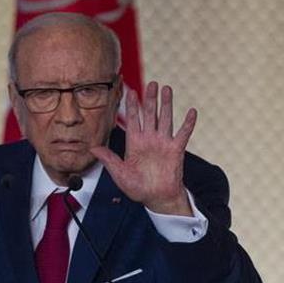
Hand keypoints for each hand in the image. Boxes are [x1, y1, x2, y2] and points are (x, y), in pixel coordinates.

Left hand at [90, 81, 196, 215]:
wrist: (156, 199)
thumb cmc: (137, 188)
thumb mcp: (119, 174)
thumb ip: (109, 159)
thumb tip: (92, 148)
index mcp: (134, 143)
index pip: (132, 119)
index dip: (131, 105)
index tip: (130, 90)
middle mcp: (149, 139)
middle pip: (149, 114)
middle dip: (150, 98)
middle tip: (152, 83)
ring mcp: (163, 143)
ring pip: (165, 119)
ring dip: (166, 104)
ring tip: (167, 89)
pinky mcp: (175, 150)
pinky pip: (183, 134)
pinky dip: (188, 123)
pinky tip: (191, 112)